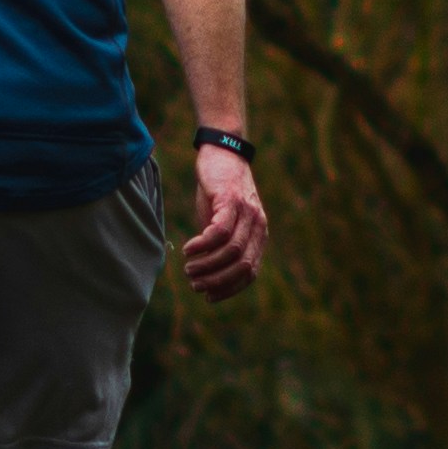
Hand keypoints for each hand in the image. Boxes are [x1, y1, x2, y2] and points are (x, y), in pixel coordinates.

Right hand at [178, 139, 267, 295]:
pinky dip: (203, 244)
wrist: (222, 151)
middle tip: (195, 283)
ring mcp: (247, 212)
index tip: (209, 297)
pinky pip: (220, 231)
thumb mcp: (222, 220)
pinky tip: (189, 249)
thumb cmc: (219, 189)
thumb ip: (220, 244)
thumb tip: (206, 273)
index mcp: (258, 235)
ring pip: (231, 250)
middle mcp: (257, 225)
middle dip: (218, 280)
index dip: (230, 289)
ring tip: (189, 268)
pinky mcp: (232, 199)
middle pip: (242, 265)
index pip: (250, 273)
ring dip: (207, 264)